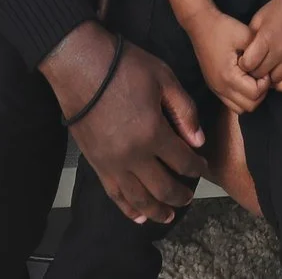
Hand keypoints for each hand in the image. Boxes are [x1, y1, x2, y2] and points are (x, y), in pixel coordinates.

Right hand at [44, 23, 205, 224]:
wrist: (78, 64)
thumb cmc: (123, 66)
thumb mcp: (163, 78)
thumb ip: (185, 110)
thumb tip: (198, 141)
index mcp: (153, 132)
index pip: (183, 161)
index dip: (197, 168)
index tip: (203, 168)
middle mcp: (134, 155)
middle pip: (163, 188)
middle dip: (181, 195)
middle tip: (190, 196)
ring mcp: (112, 163)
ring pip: (139, 199)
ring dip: (157, 211)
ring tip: (169, 215)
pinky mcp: (95, 164)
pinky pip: (114, 194)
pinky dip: (128, 209)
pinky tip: (139, 217)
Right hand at [187, 2, 268, 113]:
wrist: (201, 25)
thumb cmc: (223, 28)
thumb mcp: (245, 35)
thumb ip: (259, 52)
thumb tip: (269, 67)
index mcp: (228, 76)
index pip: (255, 93)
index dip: (265, 83)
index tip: (264, 69)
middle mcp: (220, 87)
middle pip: (249, 106)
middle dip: (260, 93)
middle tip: (261, 76)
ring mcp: (216, 89)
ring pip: (240, 109)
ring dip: (250, 98)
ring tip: (253, 79)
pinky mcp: (214, 87)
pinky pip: (231, 103)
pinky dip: (241, 97)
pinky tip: (244, 80)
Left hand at [239, 0, 281, 92]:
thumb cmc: (280, 8)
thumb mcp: (259, 18)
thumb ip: (250, 39)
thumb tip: (242, 57)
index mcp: (266, 38)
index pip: (248, 64)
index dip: (243, 64)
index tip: (244, 60)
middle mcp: (281, 51)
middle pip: (260, 75)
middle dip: (253, 72)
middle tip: (254, 67)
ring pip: (274, 81)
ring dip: (267, 78)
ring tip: (265, 70)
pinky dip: (280, 83)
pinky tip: (276, 75)